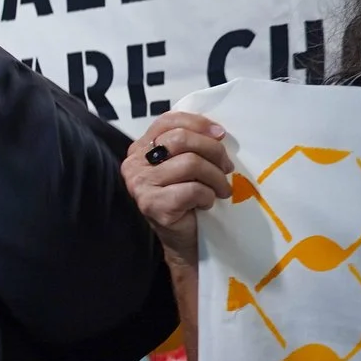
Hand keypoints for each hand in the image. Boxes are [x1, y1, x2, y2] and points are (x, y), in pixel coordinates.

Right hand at [124, 110, 232, 262]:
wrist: (184, 239)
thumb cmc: (189, 198)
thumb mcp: (187, 164)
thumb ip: (191, 145)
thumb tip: (217, 132)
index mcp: (140, 149)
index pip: (167, 121)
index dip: (198, 123)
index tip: (221, 134)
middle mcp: (134, 164)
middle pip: (180, 139)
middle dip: (213, 151)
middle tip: (226, 168)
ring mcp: (139, 185)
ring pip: (190, 163)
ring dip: (215, 178)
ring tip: (221, 190)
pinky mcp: (152, 205)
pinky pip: (191, 190)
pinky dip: (208, 196)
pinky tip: (206, 204)